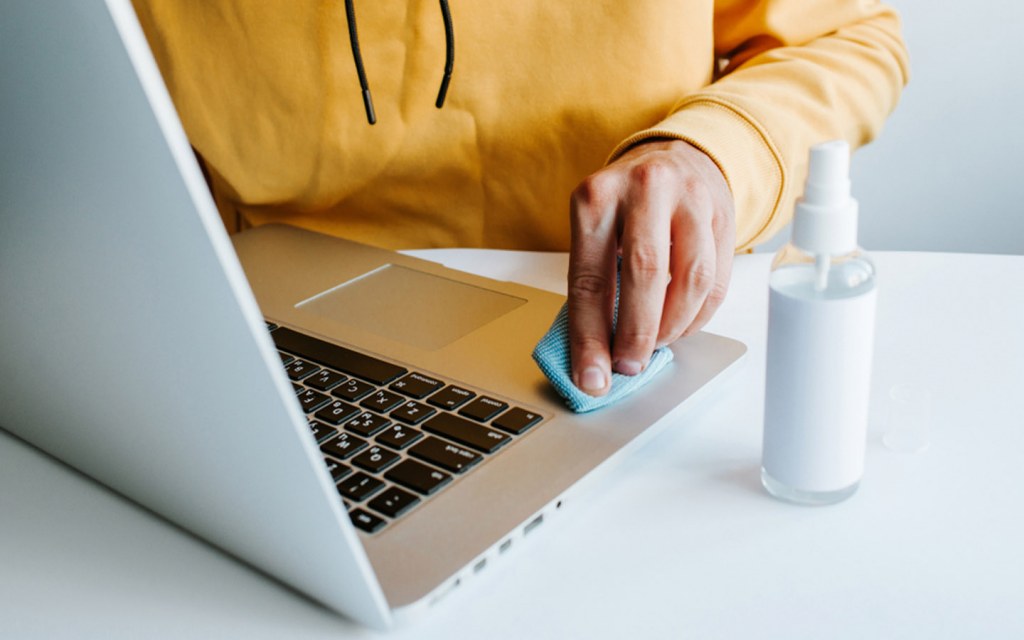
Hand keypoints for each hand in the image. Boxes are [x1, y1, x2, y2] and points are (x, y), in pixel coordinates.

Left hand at [568, 138, 735, 395]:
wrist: (674, 158)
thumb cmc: (626, 206)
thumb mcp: (596, 228)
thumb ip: (596, 281)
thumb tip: (594, 354)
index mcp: (596, 197)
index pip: (590, 279)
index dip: (590, 337)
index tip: (592, 377)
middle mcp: (644, 188)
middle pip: (644, 275)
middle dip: (636, 334)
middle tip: (629, 364)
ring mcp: (689, 197)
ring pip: (690, 281)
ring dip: (672, 326)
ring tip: (656, 342)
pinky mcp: (723, 213)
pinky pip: (716, 280)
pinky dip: (698, 316)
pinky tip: (680, 325)